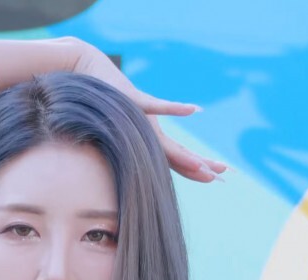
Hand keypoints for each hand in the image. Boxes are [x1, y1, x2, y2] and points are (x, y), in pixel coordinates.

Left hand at [69, 41, 226, 183]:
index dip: (197, 170)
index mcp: (147, 143)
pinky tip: (194, 109)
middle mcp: (146, 137)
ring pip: (170, 144)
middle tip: (222, 178)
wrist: (85, 74)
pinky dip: (176, 108)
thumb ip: (142, 127)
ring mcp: (142, 121)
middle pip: (179, 157)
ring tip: (208, 165)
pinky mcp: (135, 100)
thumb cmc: (104, 100)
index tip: (216, 178)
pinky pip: (158, 105)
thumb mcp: (129, 118)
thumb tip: (152, 139)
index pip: (177, 160)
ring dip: (190, 156)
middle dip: (201, 168)